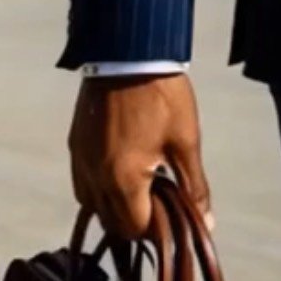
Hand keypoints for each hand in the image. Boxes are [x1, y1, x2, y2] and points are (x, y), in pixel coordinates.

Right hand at [68, 73, 211, 242]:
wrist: (128, 50)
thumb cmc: (161, 94)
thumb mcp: (185, 141)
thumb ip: (194, 186)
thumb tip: (206, 222)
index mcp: (122, 179)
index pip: (134, 229)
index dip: (156, 231)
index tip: (172, 216)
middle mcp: (94, 176)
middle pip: (111, 223)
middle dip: (136, 221)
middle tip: (160, 203)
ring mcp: (80, 160)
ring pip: (92, 206)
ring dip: (115, 208)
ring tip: (141, 188)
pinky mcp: (75, 144)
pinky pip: (82, 183)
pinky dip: (99, 189)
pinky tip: (119, 172)